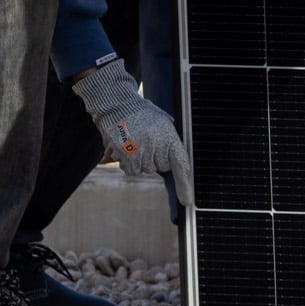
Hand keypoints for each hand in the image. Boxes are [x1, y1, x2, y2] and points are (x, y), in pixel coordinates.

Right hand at [71, 59, 189, 182]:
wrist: (117, 104)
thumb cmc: (142, 114)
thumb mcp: (163, 122)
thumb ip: (170, 142)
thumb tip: (176, 166)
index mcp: (169, 135)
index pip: (180, 164)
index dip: (184, 185)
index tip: (187, 201)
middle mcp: (155, 144)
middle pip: (161, 167)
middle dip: (156, 158)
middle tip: (148, 140)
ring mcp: (139, 150)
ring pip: (144, 170)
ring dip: (140, 160)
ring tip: (135, 141)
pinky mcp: (124, 155)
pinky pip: (131, 170)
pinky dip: (129, 162)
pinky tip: (127, 146)